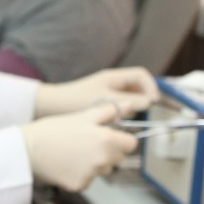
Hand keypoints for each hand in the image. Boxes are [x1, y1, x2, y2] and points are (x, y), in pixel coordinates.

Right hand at [20, 104, 137, 190]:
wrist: (27, 149)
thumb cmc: (53, 130)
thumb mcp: (82, 116)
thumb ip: (108, 113)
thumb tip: (127, 107)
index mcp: (107, 140)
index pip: (131, 144)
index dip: (122, 139)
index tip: (112, 136)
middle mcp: (103, 159)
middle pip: (119, 158)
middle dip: (110, 151)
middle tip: (88, 142)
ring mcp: (92, 174)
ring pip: (104, 169)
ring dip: (96, 163)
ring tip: (76, 152)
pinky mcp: (80, 185)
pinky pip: (89, 179)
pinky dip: (82, 174)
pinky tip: (68, 163)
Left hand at [34, 67, 159, 117]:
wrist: (50, 107)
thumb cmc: (75, 100)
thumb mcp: (105, 101)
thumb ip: (129, 102)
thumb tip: (149, 103)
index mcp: (113, 77)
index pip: (141, 75)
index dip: (152, 87)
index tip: (154, 102)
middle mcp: (111, 84)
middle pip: (137, 89)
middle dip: (141, 102)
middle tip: (138, 114)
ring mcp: (105, 95)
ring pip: (128, 102)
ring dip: (130, 112)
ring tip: (122, 122)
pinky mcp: (99, 107)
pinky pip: (117, 111)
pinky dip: (119, 118)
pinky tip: (113, 128)